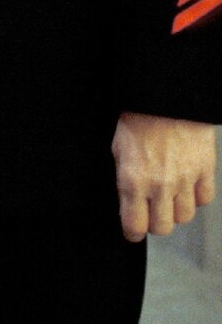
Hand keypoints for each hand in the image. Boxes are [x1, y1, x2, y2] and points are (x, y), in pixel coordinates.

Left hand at [111, 111, 215, 240]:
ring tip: (169, 192)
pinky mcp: (205, 170)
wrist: (164, 94)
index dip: (132, 230)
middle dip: (155, 221)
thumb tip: (128, 204)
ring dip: (176, 208)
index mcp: (133, 179)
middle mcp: (159, 185)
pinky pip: (204, 199)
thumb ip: (124, 180)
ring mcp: (185, 179)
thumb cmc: (136, 117)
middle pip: (162, 228)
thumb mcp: (118, 148)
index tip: (133, 227)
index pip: (135, 227)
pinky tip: (188, 182)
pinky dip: (196, 195)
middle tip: (151, 208)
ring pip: (184, 217)